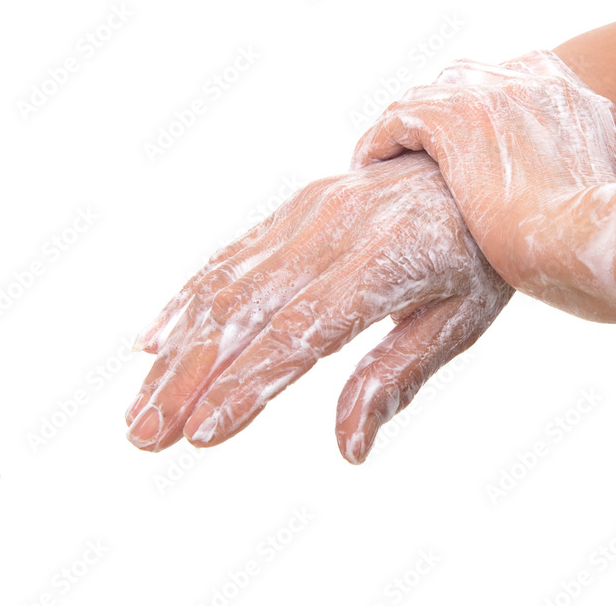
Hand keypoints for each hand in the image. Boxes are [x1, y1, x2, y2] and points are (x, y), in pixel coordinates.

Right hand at [126, 153, 511, 463]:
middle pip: (246, 313)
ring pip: (223, 287)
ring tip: (139, 410)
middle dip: (189, 380)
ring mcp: (308, 212)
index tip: (203, 433)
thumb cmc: (475, 253)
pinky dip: (186, 301)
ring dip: (176, 353)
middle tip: (145, 437)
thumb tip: (348, 449)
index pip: (303, 333)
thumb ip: (397, 377)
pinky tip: (154, 342)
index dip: (249, 384)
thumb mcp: (460, 319)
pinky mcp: (293, 207)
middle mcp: (335, 230)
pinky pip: (229, 256)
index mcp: (386, 262)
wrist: (473, 165)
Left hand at [352, 51, 615, 319]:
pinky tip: (370, 168)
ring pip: (427, 100)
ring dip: (405, 133)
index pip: (509, 90)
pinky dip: (380, 142)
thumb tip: (568, 196)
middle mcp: (531, 79)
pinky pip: (399, 120)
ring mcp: (491, 94)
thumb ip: (578, 174)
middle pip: (464, 86)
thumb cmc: (600, 238)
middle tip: (419, 161)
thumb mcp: (601, 189)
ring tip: (386, 165)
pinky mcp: (453, 119)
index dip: (478, 122)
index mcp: (570, 92)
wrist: (589, 242)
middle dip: (439, 123)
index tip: (463, 155)